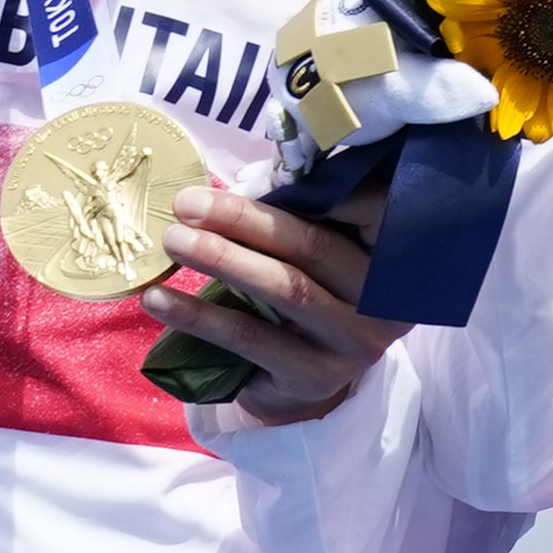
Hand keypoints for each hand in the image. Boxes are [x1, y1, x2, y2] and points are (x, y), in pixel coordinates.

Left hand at [143, 185, 403, 425]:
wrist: (307, 381)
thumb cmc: (308, 294)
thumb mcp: (318, 251)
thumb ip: (303, 215)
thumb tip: (248, 176)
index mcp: (393, 256)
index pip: (367, 209)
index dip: (318, 186)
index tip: (253, 170)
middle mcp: (384, 301)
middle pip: (313, 245)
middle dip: (243, 220)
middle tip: (186, 203)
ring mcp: (354, 342)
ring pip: (285, 289)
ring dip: (223, 259)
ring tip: (173, 240)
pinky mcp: (314, 376)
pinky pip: (250, 339)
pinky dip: (201, 316)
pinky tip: (160, 300)